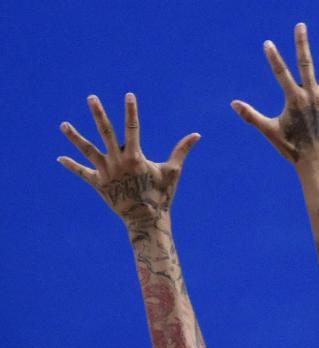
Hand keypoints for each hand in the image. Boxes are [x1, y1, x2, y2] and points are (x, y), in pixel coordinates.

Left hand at [58, 93, 198, 225]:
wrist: (146, 220)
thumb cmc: (161, 196)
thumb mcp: (173, 172)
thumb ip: (182, 151)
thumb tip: (197, 135)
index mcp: (135, 157)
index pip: (132, 128)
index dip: (131, 111)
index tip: (129, 95)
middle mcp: (118, 161)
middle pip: (106, 132)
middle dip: (99, 114)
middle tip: (91, 97)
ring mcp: (106, 172)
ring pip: (88, 150)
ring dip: (75, 137)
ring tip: (63, 125)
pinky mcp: (98, 184)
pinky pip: (82, 173)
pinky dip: (72, 166)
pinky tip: (60, 157)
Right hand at [231, 23, 318, 164]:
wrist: (317, 162)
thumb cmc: (292, 148)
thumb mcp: (270, 131)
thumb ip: (251, 115)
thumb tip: (233, 104)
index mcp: (294, 99)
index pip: (281, 73)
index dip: (273, 57)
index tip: (267, 43)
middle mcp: (311, 95)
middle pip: (306, 64)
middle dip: (302, 43)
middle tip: (301, 26)